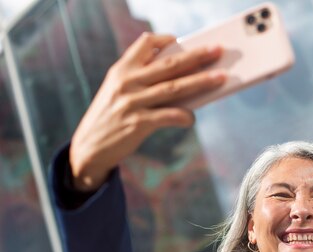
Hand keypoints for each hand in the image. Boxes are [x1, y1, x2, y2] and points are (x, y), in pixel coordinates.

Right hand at [69, 32, 225, 190]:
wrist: (89, 147)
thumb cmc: (111, 117)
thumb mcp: (118, 91)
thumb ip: (141, 79)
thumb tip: (181, 76)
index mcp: (121, 70)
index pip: (144, 44)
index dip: (164, 40)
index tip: (180, 39)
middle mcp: (127, 82)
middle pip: (169, 65)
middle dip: (197, 56)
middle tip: (217, 50)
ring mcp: (132, 102)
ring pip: (175, 88)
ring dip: (201, 82)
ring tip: (220, 78)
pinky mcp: (138, 123)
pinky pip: (169, 116)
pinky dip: (184, 116)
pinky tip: (192, 118)